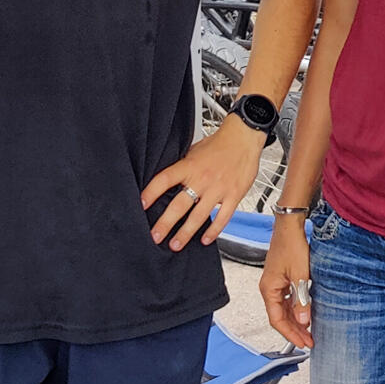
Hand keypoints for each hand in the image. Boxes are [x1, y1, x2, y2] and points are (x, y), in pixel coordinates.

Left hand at [140, 117, 265, 250]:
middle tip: (155, 237)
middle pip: (179, 205)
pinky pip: (223, 217)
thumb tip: (166, 182)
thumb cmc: (219, 144)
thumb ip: (182, 167)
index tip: (140, 205)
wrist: (244, 138)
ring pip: (199, 216)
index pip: (164, 180)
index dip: (151, 193)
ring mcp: (218, 189)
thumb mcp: (194, 151)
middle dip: (165, 223)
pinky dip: (214, 231)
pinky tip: (205, 239)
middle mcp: (202, 179)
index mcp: (189, 166)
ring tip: (175, 245)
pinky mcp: (234, 195)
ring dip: (186, 233)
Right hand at [260, 217, 312, 347]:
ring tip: (309, 332)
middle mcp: (269, 289)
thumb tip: (303, 320)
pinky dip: (296, 310)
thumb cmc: (291, 246)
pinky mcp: (282, 279)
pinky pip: (287, 300)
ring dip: (296, 322)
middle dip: (295, 331)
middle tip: (309, 341)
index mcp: (269, 289)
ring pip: (284, 310)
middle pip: (280, 317)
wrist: (290, 227)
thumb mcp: (300, 275)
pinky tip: (306, 314)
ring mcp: (275, 284)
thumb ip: (301, 299)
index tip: (304, 343)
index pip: (277, 320)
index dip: (291, 334)